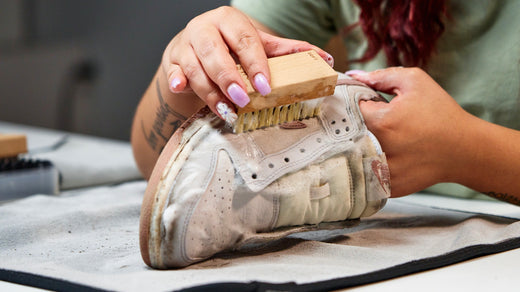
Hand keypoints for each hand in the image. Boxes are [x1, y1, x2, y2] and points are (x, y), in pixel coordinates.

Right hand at [161, 6, 332, 119]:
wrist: (197, 45)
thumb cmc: (231, 45)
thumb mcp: (257, 44)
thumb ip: (286, 51)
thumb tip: (325, 59)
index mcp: (228, 20)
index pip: (244, 40)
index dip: (255, 63)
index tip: (265, 86)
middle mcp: (204, 29)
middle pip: (214, 52)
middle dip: (229, 77)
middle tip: (243, 99)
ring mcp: (185, 45)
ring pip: (194, 68)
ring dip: (210, 91)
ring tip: (227, 111)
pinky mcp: (172, 61)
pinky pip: (173, 72)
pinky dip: (176, 80)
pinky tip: (180, 88)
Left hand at [350, 67, 471, 196]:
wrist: (465, 150)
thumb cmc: (441, 114)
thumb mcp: (414, 82)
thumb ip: (381, 77)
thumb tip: (354, 75)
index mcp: (380, 122)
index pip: (349, 109)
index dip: (356, 105)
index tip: (367, 105)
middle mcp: (377, 149)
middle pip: (349, 135)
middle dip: (356, 126)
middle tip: (375, 123)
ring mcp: (382, 171)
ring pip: (356, 156)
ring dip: (361, 147)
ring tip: (385, 140)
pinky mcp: (388, 186)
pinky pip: (370, 174)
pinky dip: (373, 165)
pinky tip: (389, 156)